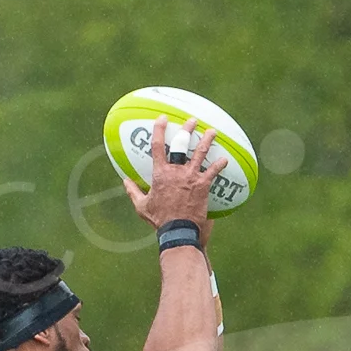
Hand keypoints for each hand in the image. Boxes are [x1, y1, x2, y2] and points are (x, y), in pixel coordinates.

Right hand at [123, 116, 221, 244]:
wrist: (178, 231)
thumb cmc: (160, 220)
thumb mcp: (142, 206)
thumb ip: (133, 191)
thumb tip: (125, 181)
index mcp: (160, 173)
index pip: (158, 145)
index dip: (159, 129)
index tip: (163, 118)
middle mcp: (176, 171)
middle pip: (182, 144)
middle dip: (187, 129)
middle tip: (192, 121)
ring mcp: (191, 177)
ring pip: (200, 153)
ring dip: (207, 140)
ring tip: (212, 131)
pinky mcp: (203, 186)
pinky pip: (213, 172)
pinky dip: (219, 165)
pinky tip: (225, 159)